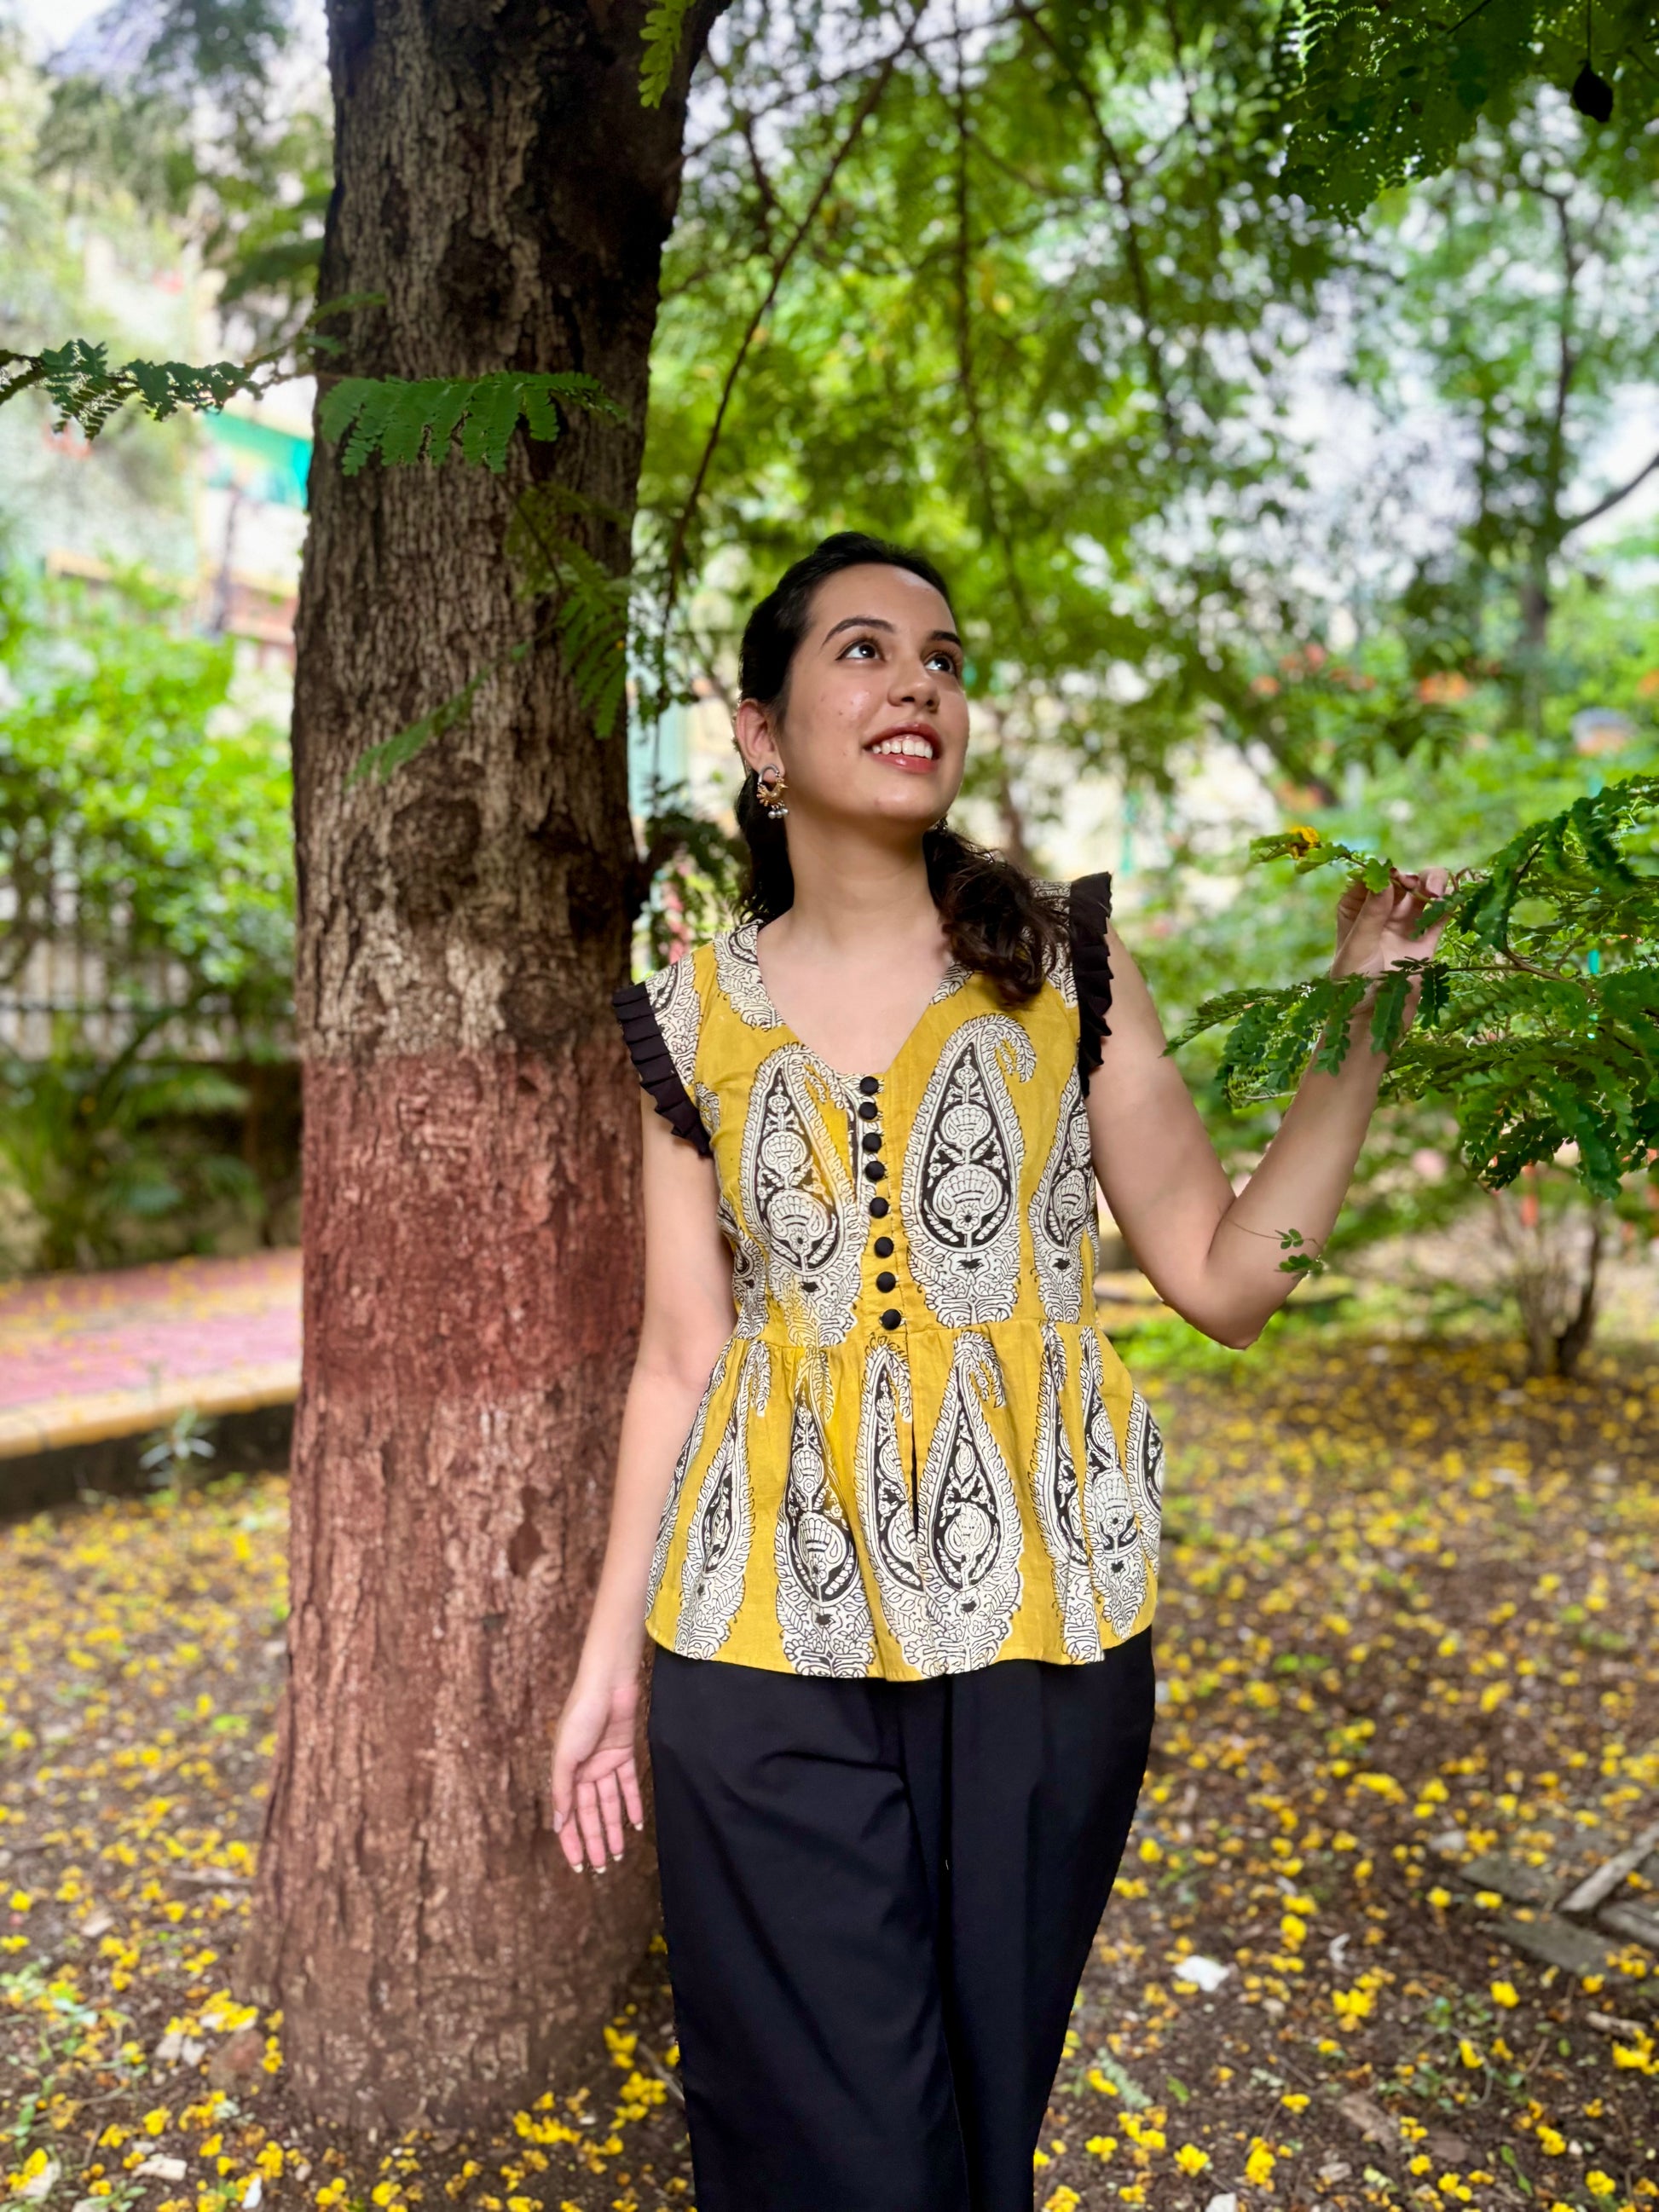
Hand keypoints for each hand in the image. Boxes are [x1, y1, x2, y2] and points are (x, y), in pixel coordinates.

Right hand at [549, 1666, 644, 1873]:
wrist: (608, 1684)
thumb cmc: (581, 1715)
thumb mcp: (565, 1756)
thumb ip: (562, 1790)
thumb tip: (558, 1822)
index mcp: (566, 1773)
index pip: (568, 1816)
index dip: (571, 1841)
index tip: (577, 1866)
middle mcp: (584, 1772)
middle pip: (590, 1814)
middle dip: (595, 1841)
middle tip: (602, 1868)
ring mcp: (605, 1763)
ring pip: (610, 1804)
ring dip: (614, 1828)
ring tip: (619, 1853)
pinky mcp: (624, 1754)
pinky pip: (629, 1785)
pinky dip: (633, 1804)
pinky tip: (637, 1824)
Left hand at [1332, 866, 1451, 1008]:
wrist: (1372, 1021)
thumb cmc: (1352, 987)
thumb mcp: (1357, 947)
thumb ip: (1371, 915)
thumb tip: (1385, 881)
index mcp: (1355, 908)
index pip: (1372, 877)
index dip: (1385, 871)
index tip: (1394, 876)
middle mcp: (1381, 911)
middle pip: (1402, 879)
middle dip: (1412, 877)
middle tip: (1417, 886)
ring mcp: (1406, 923)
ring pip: (1424, 891)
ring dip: (1433, 884)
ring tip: (1435, 892)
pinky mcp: (1427, 938)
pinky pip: (1441, 913)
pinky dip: (1449, 902)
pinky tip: (1452, 900)